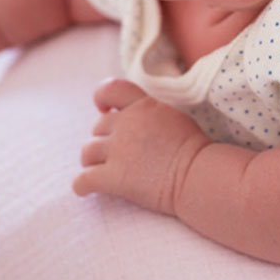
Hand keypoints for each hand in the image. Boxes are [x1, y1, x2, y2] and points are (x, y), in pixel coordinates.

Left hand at [73, 78, 209, 212]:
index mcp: (143, 106)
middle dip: (103, 140)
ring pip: (87, 152)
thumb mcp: (173, 117)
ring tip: (101, 171)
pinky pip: (83, 180)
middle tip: (115, 154)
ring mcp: (119, 150)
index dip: (101, 97)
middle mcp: (127, 124)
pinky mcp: (114, 177)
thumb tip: (135, 120)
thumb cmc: (194, 150)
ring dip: (91, 162)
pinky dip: (81, 186)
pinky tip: (86, 191)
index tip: (104, 110)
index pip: (110, 89)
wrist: (198, 175)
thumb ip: (149, 114)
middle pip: (97, 128)